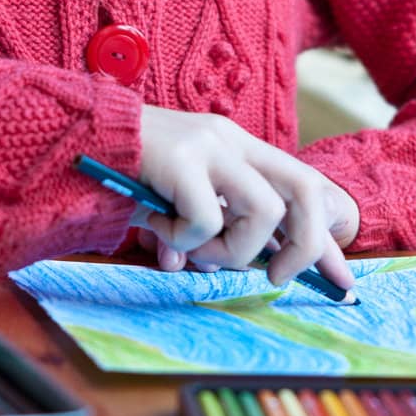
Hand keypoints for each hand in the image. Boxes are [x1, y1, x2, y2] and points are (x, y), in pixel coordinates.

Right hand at [130, 104, 359, 292]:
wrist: (73, 135)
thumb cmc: (122, 172)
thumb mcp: (176, 202)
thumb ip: (203, 232)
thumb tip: (211, 269)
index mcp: (238, 148)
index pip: (304, 189)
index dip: (325, 240)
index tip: (342, 281)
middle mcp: (232, 141)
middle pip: (304, 190)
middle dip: (304, 244)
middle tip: (275, 277)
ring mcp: (209, 147)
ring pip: (263, 212)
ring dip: (232, 250)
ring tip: (192, 251)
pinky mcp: (181, 160)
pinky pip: (207, 221)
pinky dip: (186, 241)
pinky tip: (158, 230)